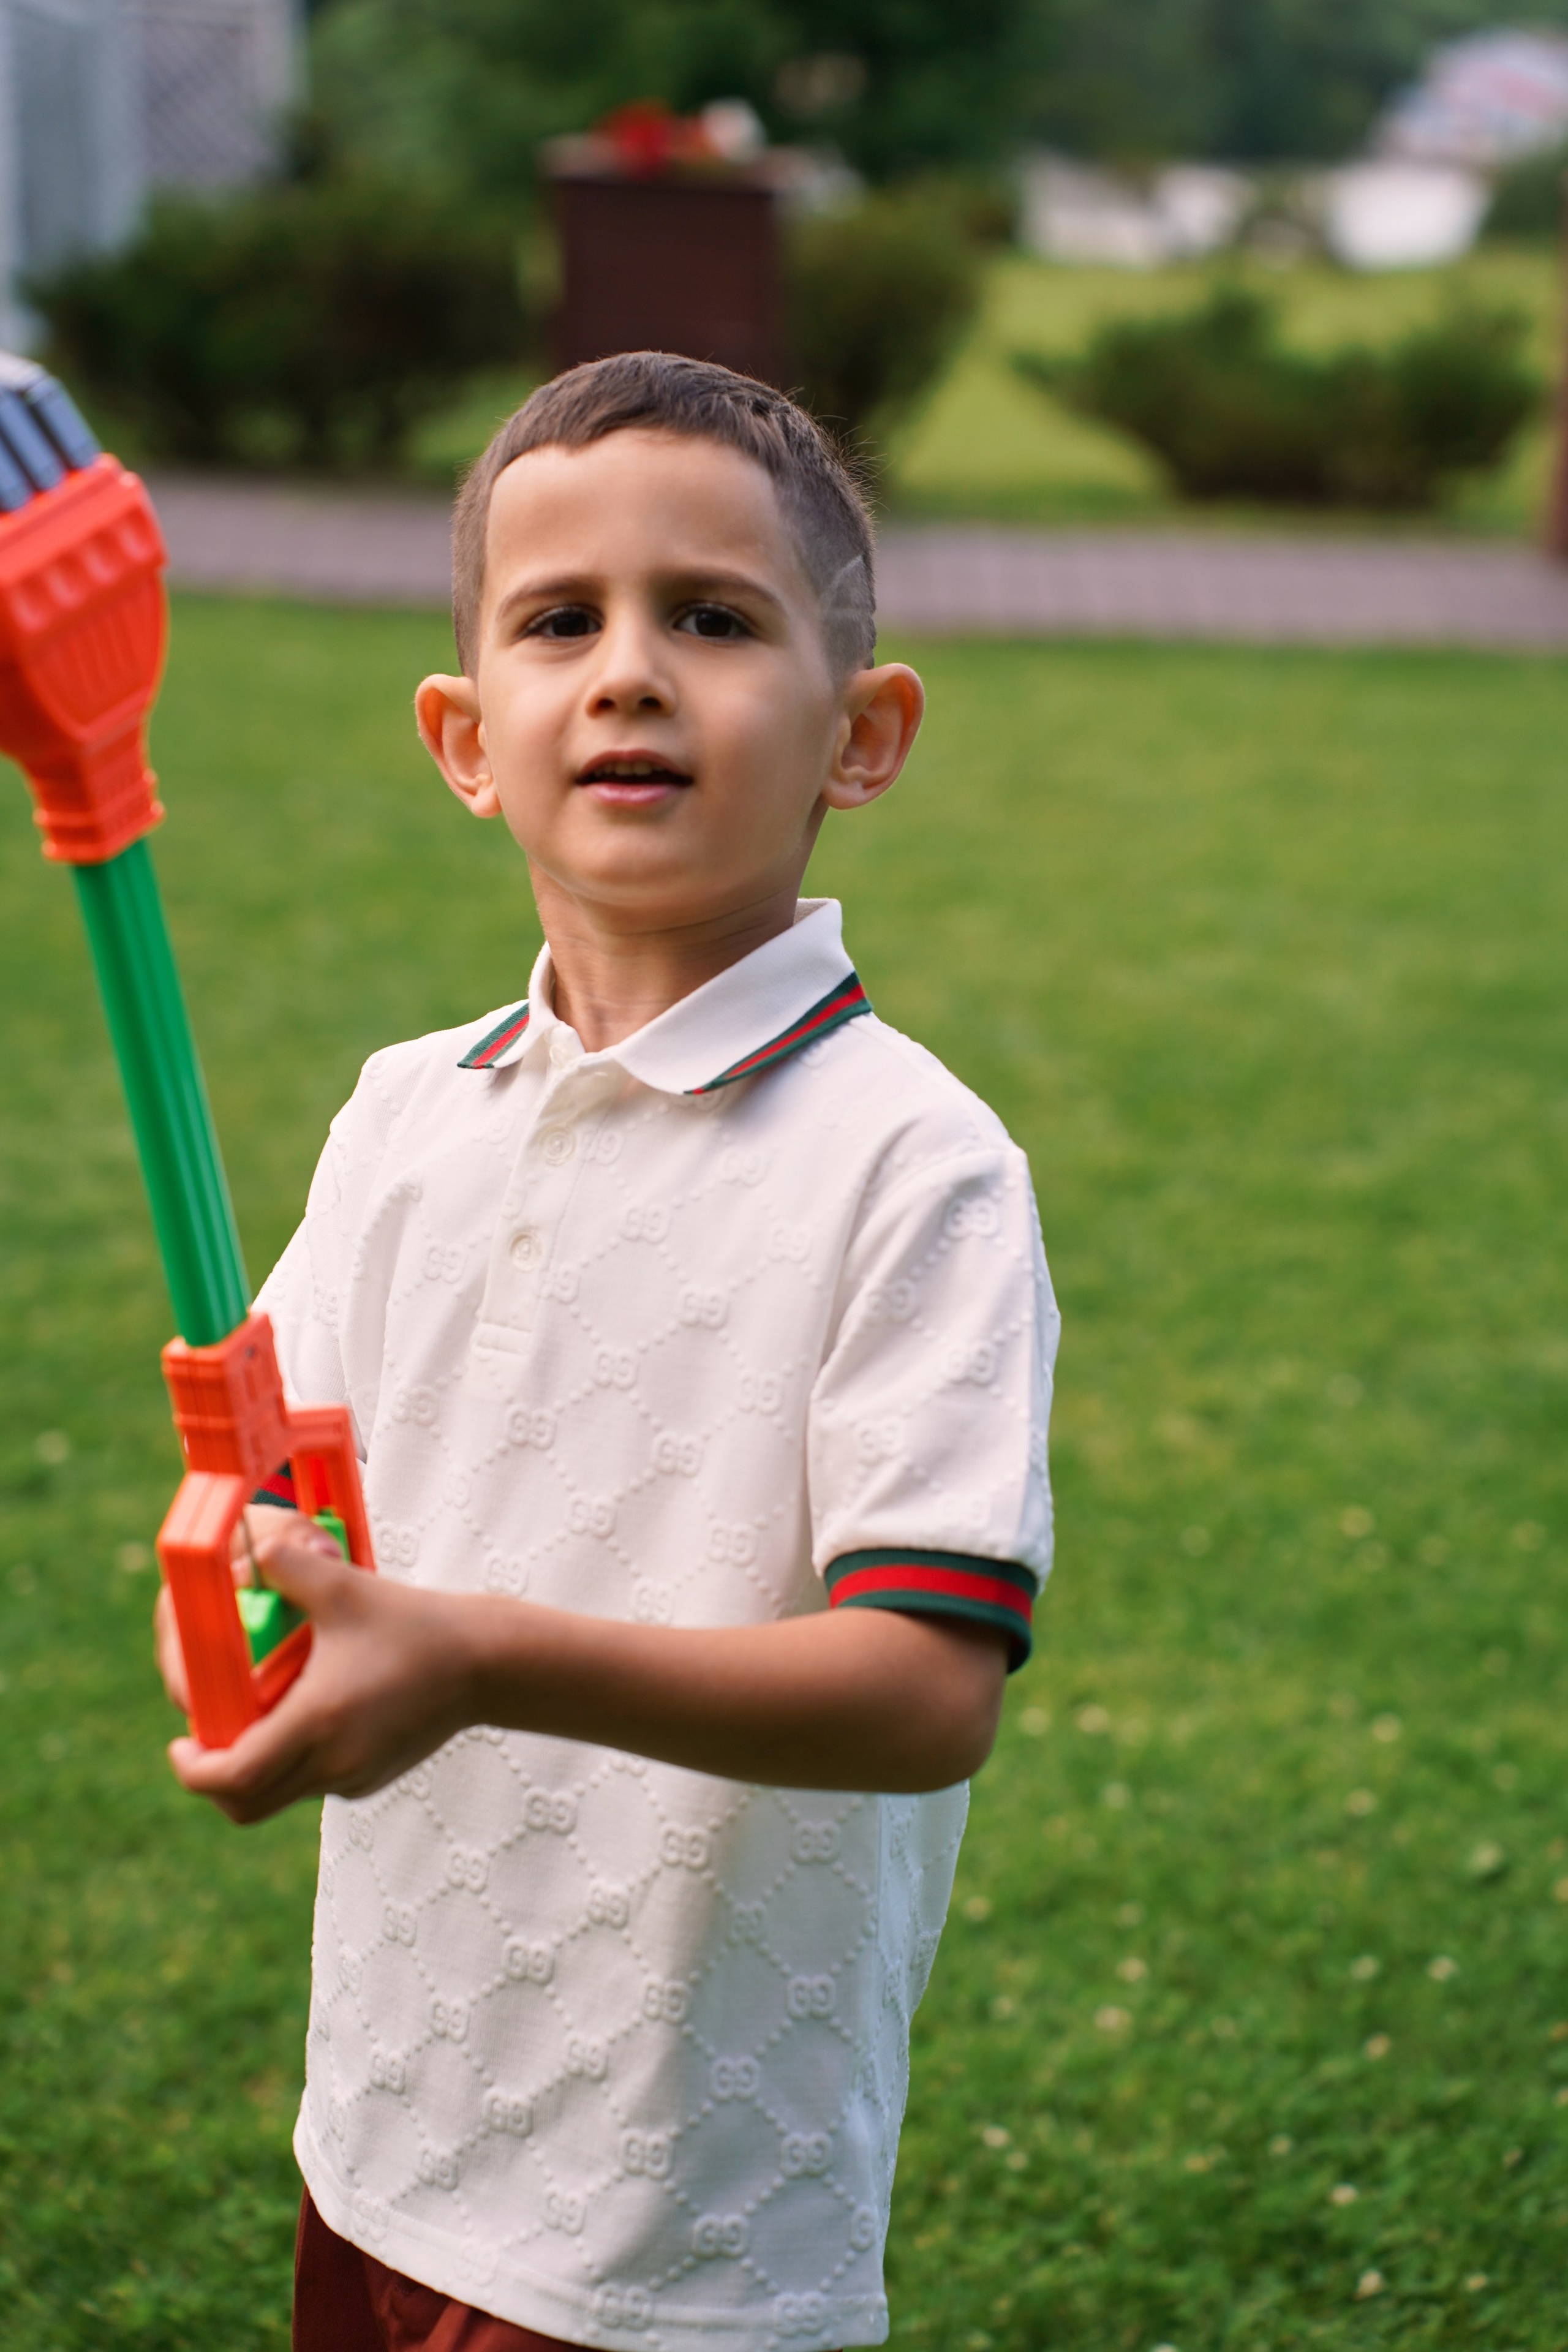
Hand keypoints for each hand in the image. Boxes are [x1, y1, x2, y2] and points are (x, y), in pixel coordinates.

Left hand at [165, 1528, 480, 1823]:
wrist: (486, 1664)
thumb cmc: (416, 1625)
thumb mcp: (347, 1587)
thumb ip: (290, 1565)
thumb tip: (251, 1553)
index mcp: (317, 1722)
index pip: (233, 1778)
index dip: (193, 1769)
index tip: (180, 1744)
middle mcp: (333, 1761)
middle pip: (246, 1805)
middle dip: (213, 1779)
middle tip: (203, 1742)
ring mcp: (354, 1777)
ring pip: (279, 1796)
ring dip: (255, 1770)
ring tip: (256, 1717)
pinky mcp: (372, 1777)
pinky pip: (314, 1784)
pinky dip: (295, 1763)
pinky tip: (309, 1716)